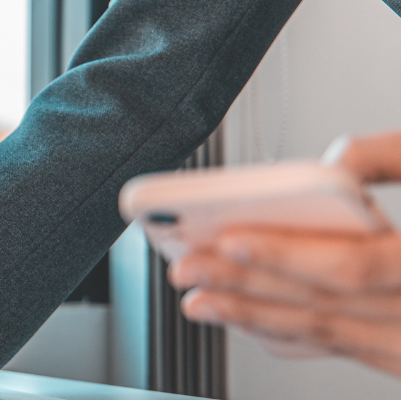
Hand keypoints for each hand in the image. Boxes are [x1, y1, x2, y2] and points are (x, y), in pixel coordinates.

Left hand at [169, 131, 400, 376]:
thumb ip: (397, 157)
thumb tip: (333, 157)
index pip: (359, 268)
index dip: (291, 256)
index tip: (232, 239)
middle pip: (327, 306)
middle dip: (247, 289)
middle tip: (188, 269)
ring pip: (328, 335)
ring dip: (255, 317)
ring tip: (199, 298)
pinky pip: (342, 349)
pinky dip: (289, 334)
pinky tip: (247, 319)